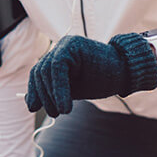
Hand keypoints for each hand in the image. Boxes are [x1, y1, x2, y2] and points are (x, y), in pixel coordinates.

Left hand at [24, 33, 156, 116]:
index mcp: (58, 56)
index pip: (39, 72)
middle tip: (54, 113)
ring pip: (46, 70)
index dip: (34, 91)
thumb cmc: (100, 79)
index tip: (32, 107)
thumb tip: (30, 101)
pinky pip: (57, 66)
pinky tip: (65, 106)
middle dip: (44, 95)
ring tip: (62, 111)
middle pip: (40, 71)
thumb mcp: (72, 89)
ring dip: (51, 94)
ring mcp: (66, 43)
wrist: (126, 71)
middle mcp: (60, 46)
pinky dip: (59, 89)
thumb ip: (53, 91)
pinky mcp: (73, 44)